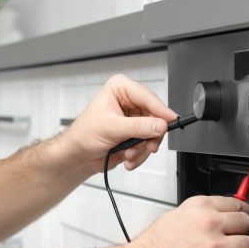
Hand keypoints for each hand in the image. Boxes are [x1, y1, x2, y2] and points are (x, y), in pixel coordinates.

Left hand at [60, 74, 177, 175]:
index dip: (161, 110)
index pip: (147, 97)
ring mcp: (134, 117)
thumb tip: (160, 125)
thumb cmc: (84, 135)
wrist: (78, 155)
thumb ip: (138, 127)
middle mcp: (129, 100)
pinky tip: (129, 158)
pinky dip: (141, 154)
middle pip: (155, 115)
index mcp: (120, 89)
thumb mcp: (111, 128)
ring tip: (130, 155)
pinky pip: (149, 142)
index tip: (171, 121)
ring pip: (154, 132)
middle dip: (150, 135)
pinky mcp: (136, 132)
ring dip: (143, 147)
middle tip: (148, 146)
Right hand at [127, 196, 248, 247]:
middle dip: (243, 232)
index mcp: (200, 207)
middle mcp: (210, 223)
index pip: (236, 204)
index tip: (246, 218)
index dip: (244, 213)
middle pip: (246, 223)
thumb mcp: (175, 216)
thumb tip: (220, 216)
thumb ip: (201, 215)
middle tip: (234, 240)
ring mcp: (215, 247)